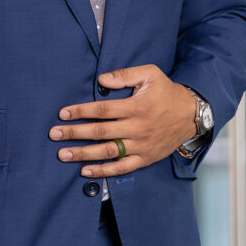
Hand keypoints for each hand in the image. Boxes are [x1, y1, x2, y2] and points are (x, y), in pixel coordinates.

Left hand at [49, 64, 196, 178]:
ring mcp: (141, 145)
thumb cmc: (166, 91)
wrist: (191, 114)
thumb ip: (125, 75)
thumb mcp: (150, 74)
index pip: (102, 110)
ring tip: (63, 155)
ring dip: (83, 154)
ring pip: (108, 152)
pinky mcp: (145, 158)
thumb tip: (101, 80)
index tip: (63, 113)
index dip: (81, 111)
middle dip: (74, 133)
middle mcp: (137, 128)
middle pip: (100, 132)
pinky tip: (85, 171)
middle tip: (54, 134)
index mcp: (136, 106)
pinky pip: (122, 168)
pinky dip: (104, 171)